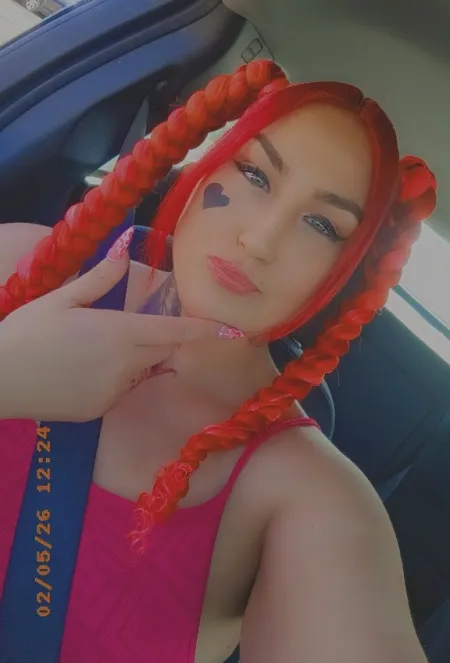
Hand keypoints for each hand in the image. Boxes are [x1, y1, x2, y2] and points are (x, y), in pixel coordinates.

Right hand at [0, 240, 240, 421]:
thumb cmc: (26, 333)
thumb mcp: (61, 298)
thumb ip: (100, 278)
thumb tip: (124, 252)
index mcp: (120, 332)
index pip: (174, 331)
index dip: (205, 331)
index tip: (233, 331)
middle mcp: (126, 365)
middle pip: (161, 351)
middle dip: (162, 340)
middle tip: (133, 327)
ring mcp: (113, 392)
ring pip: (140, 371)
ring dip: (133, 358)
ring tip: (90, 347)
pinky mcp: (99, 410)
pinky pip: (119, 390)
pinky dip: (113, 377)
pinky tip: (80, 368)